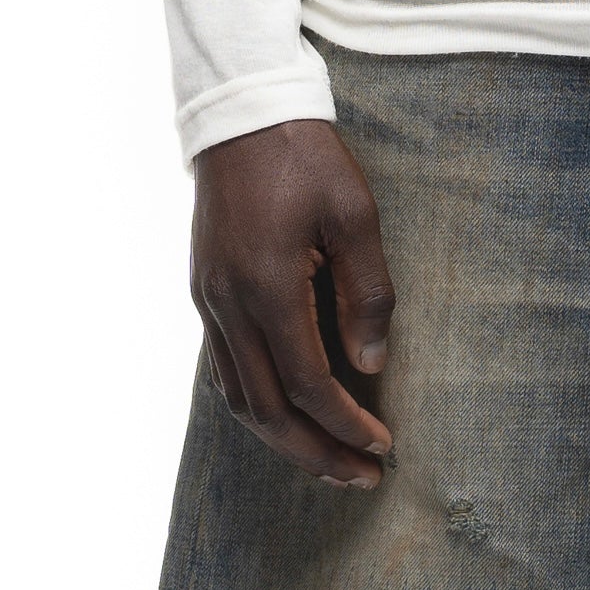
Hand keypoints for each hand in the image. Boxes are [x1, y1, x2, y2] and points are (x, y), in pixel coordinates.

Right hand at [191, 121, 395, 486]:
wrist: (241, 110)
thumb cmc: (304, 155)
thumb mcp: (355, 214)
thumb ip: (367, 294)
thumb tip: (371, 366)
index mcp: (268, 288)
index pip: (311, 385)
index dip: (349, 425)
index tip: (384, 446)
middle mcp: (229, 304)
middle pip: (268, 411)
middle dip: (317, 454)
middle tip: (362, 479)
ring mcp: (210, 302)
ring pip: (240, 400)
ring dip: (285, 441)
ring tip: (330, 463)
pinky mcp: (205, 295)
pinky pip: (226, 372)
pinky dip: (259, 407)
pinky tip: (291, 419)